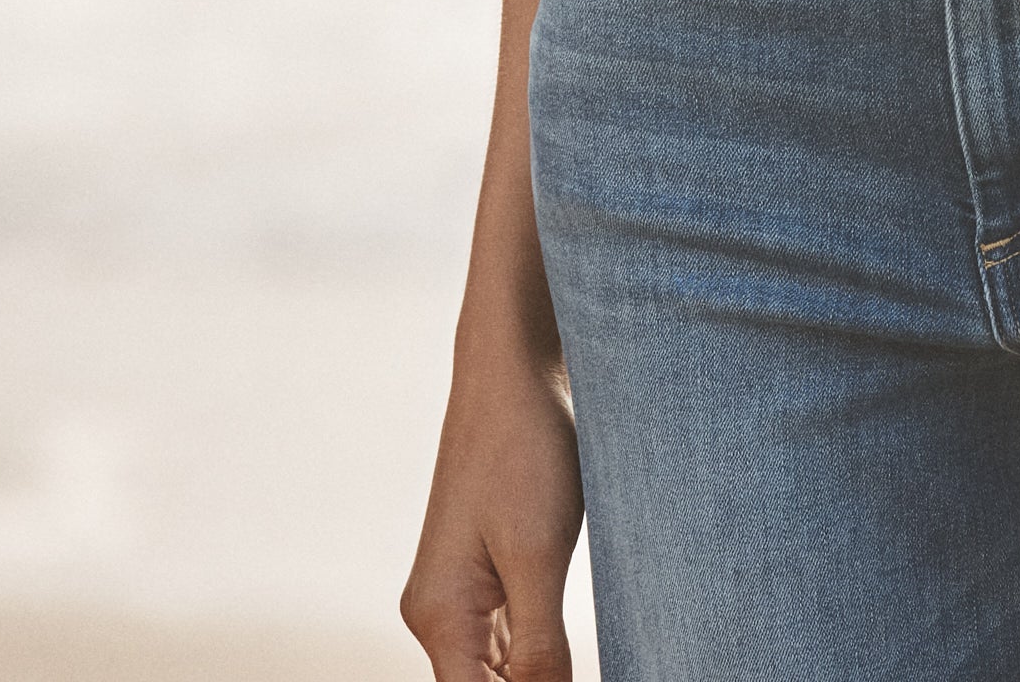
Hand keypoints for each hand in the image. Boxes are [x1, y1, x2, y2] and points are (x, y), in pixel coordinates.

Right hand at [401, 349, 584, 679]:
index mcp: (440, 615)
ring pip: (497, 669)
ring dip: (537, 675)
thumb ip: (537, 648)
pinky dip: (536, 651)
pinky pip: (507, 635)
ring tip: (579, 659)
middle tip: (582, 666)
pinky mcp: (484, 568)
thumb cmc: (523, 448)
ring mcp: (459, 590)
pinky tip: (570, 650)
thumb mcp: (539, 555)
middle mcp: (438, 612)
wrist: (514, 368)